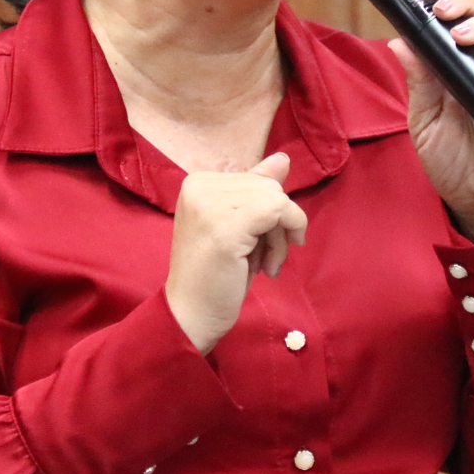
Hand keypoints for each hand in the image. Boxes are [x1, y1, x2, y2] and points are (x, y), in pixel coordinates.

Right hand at [166, 152, 308, 353]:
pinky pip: (279, 210)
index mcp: (198, 182)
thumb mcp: (239, 226)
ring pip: (277, 199)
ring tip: (264, 266)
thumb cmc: (214, 275)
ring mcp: (210, 203)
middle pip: (270, 189)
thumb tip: (283, 159)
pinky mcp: (225, 225)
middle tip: (264, 260)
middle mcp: (199, 184)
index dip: (269, 215)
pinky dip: (284, 240)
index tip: (258, 246)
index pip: (258, 182)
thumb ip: (256, 191)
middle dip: (278, 226)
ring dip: (280, 238)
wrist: (190, 314)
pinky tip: (268, 267)